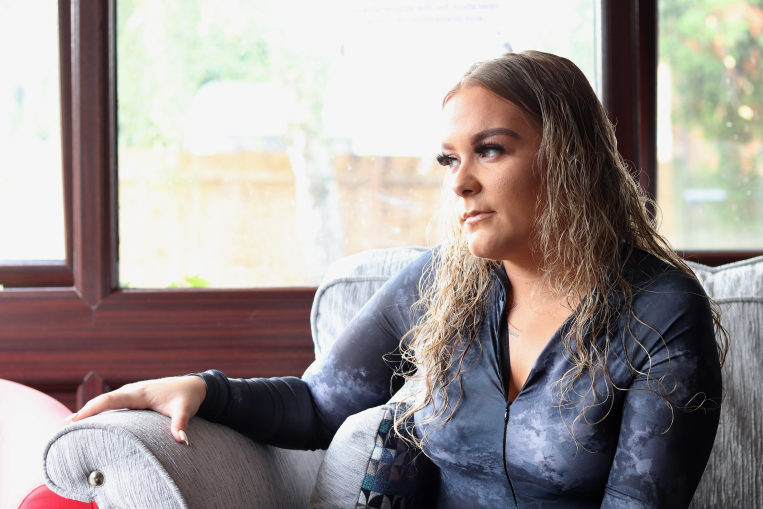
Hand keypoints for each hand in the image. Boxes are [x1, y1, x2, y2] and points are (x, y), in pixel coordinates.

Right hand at [68, 375, 206, 444]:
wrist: (194, 385)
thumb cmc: (188, 397)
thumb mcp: (185, 410)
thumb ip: (181, 424)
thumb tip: (182, 440)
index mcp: (141, 393)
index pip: (111, 400)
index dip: (92, 409)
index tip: (75, 420)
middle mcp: (134, 390)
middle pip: (104, 400)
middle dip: (85, 411)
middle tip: (64, 426)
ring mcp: (134, 392)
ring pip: (108, 401)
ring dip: (91, 410)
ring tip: (71, 424)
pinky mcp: (136, 396)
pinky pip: (114, 402)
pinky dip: (101, 408)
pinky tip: (91, 418)